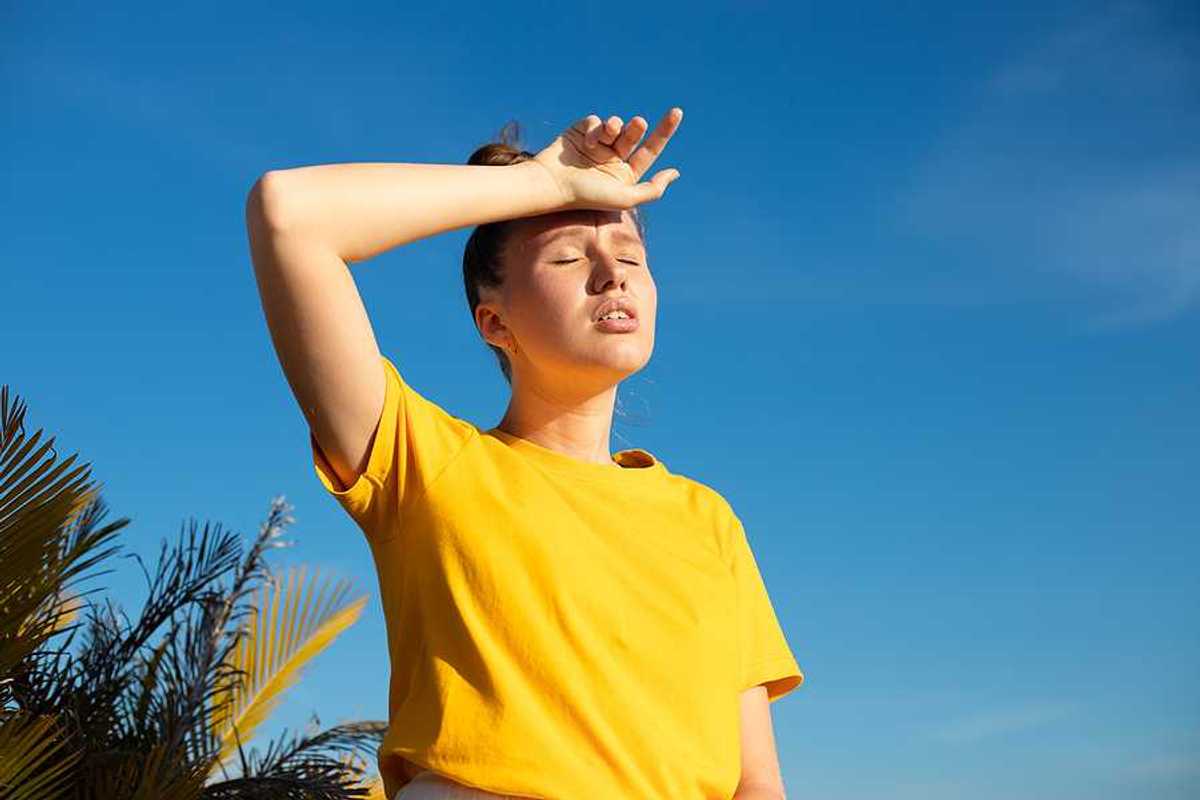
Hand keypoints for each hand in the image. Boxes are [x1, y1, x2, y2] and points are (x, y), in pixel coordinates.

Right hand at [530, 107, 683, 211]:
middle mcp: (613, 157)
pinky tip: (588, 142)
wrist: (552, 184)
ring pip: (616, 124)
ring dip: (616, 126)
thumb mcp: (625, 198)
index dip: (664, 132)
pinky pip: (596, 121)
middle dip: (637, 128)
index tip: (676, 112)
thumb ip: (652, 189)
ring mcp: (598, 144)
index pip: (650, 150)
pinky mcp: (582, 131)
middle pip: (634, 134)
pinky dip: (596, 129)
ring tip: (610, 133)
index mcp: (626, 173)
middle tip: (639, 124)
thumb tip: (675, 173)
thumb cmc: (588, 196)